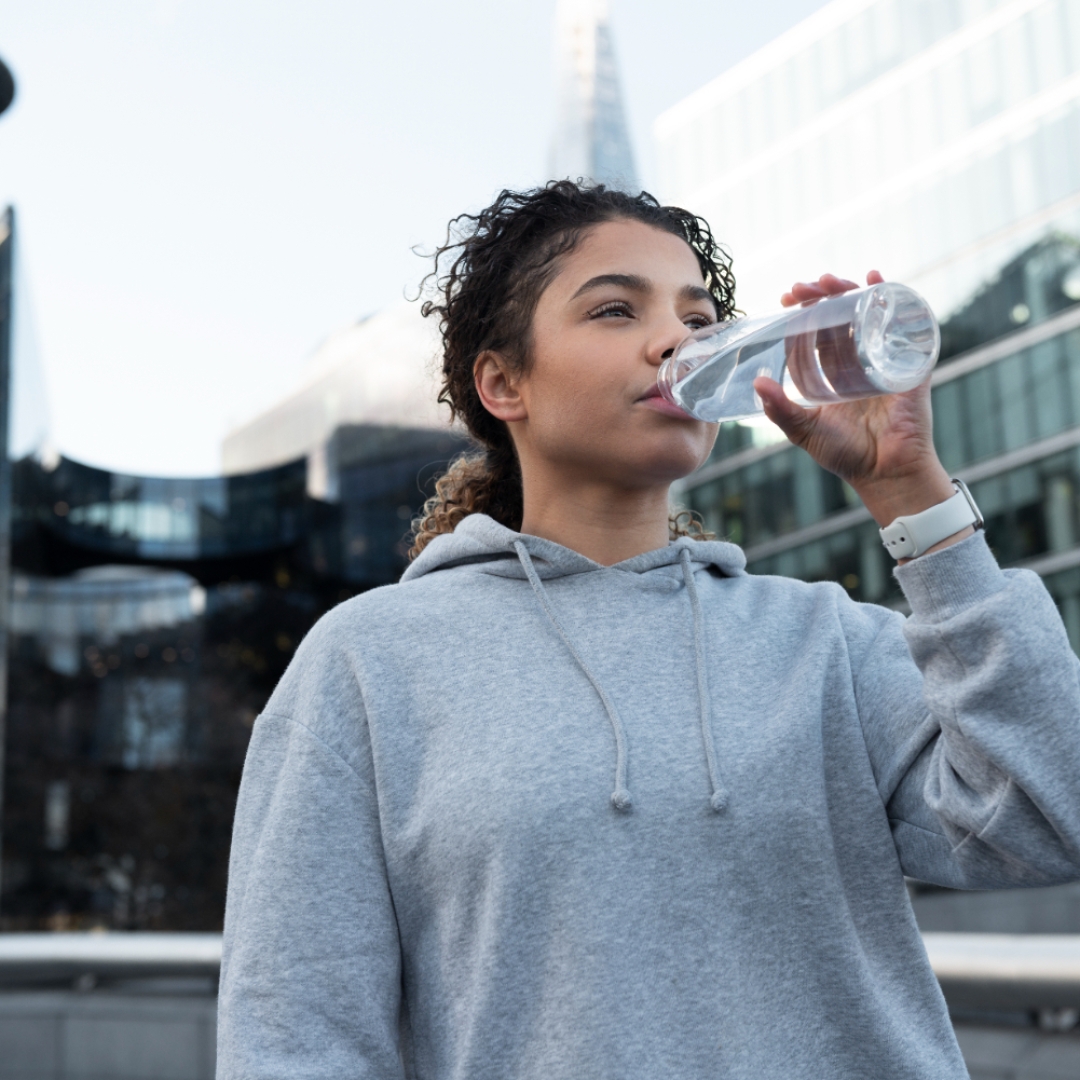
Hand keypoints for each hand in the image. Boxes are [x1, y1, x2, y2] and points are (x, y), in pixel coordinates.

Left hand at [753, 272, 956, 529]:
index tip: (786, 299)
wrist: (885, 473)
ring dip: (849, 290)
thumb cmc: (846, 455)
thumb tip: (756, 383)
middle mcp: (858, 361)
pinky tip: (877, 280)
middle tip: (800, 288)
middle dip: (821, 295)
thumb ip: (780, 410)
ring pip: (867, 313)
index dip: (803, 313)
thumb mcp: (804, 430)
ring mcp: (884, 358)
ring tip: (829, 281)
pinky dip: (894, 297)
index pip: (817, 332)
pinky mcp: (908, 362)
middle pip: (841, 316)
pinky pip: (904, 323)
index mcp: (834, 373)